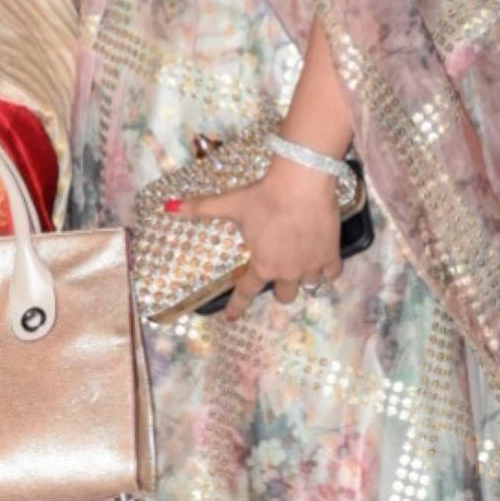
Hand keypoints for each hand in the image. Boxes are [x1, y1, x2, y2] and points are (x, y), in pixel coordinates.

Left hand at [185, 159, 341, 315]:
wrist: (301, 182)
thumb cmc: (263, 196)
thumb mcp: (230, 203)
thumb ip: (199, 209)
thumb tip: (167, 207)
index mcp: (261, 265)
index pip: (245, 293)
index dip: (237, 306)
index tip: (232, 318)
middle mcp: (286, 272)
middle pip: (284, 296)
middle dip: (279, 289)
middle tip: (278, 273)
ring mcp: (310, 265)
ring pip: (308, 286)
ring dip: (303, 280)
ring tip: (301, 267)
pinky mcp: (330, 254)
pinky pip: (332, 274)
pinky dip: (327, 271)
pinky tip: (323, 263)